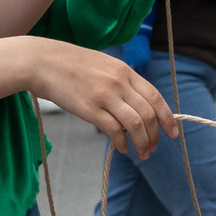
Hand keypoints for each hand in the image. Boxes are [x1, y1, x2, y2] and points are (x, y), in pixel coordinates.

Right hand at [30, 43, 176, 159]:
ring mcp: (104, 96)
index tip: (173, 132)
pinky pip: (114, 130)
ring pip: (135, 124)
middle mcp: (119, 83)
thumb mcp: (103, 65)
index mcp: (125, 71)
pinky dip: (122, 143)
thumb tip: (134, 106)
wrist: (42, 61)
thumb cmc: (70, 64)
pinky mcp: (89, 109)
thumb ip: (121, 82)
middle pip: (148, 114)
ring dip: (142, 142)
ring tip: (142, 153)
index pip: (155, 96)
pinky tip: (122, 148)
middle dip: (155, 135)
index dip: (167, 117)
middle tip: (153, 148)